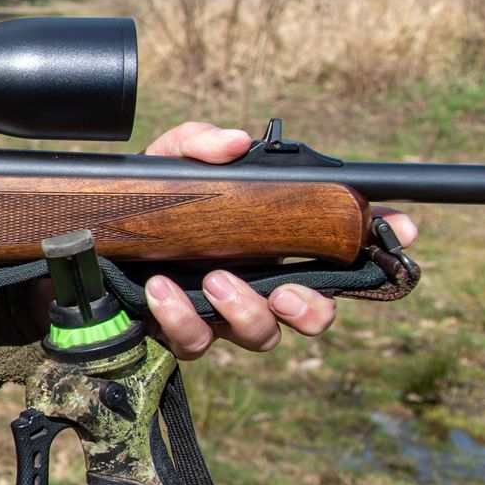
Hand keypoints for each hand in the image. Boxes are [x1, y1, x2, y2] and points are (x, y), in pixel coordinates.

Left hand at [138, 122, 417, 359]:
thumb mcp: (167, 162)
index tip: (401, 229)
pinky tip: (162, 290)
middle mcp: (258, 282)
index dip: (381, 239)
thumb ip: (198, 144)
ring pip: (263, 335)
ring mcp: (222, 313)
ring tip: (217, 281)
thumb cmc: (144, 202)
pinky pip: (196, 341)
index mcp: (273, 240)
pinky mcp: (181, 332)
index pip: (343, 246)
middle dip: (315, 308)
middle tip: (288, 291)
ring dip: (247, 311)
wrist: (82, 241)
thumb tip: (234, 143)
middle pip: (316, 311)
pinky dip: (183, 317)